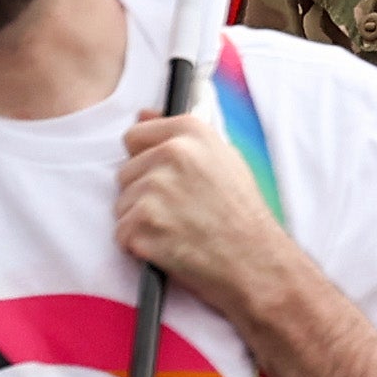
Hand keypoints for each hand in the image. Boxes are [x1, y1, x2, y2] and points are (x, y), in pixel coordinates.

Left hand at [118, 106, 300, 324]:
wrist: (255, 262)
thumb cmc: (242, 214)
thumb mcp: (224, 160)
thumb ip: (181, 137)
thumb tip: (142, 114)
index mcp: (190, 133)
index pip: (135, 136)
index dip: (146, 160)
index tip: (165, 179)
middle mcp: (171, 155)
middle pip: (126, 173)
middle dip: (143, 194)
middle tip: (177, 212)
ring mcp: (154, 190)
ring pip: (122, 204)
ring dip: (141, 222)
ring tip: (176, 231)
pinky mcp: (141, 225)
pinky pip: (122, 234)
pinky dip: (139, 246)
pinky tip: (168, 248)